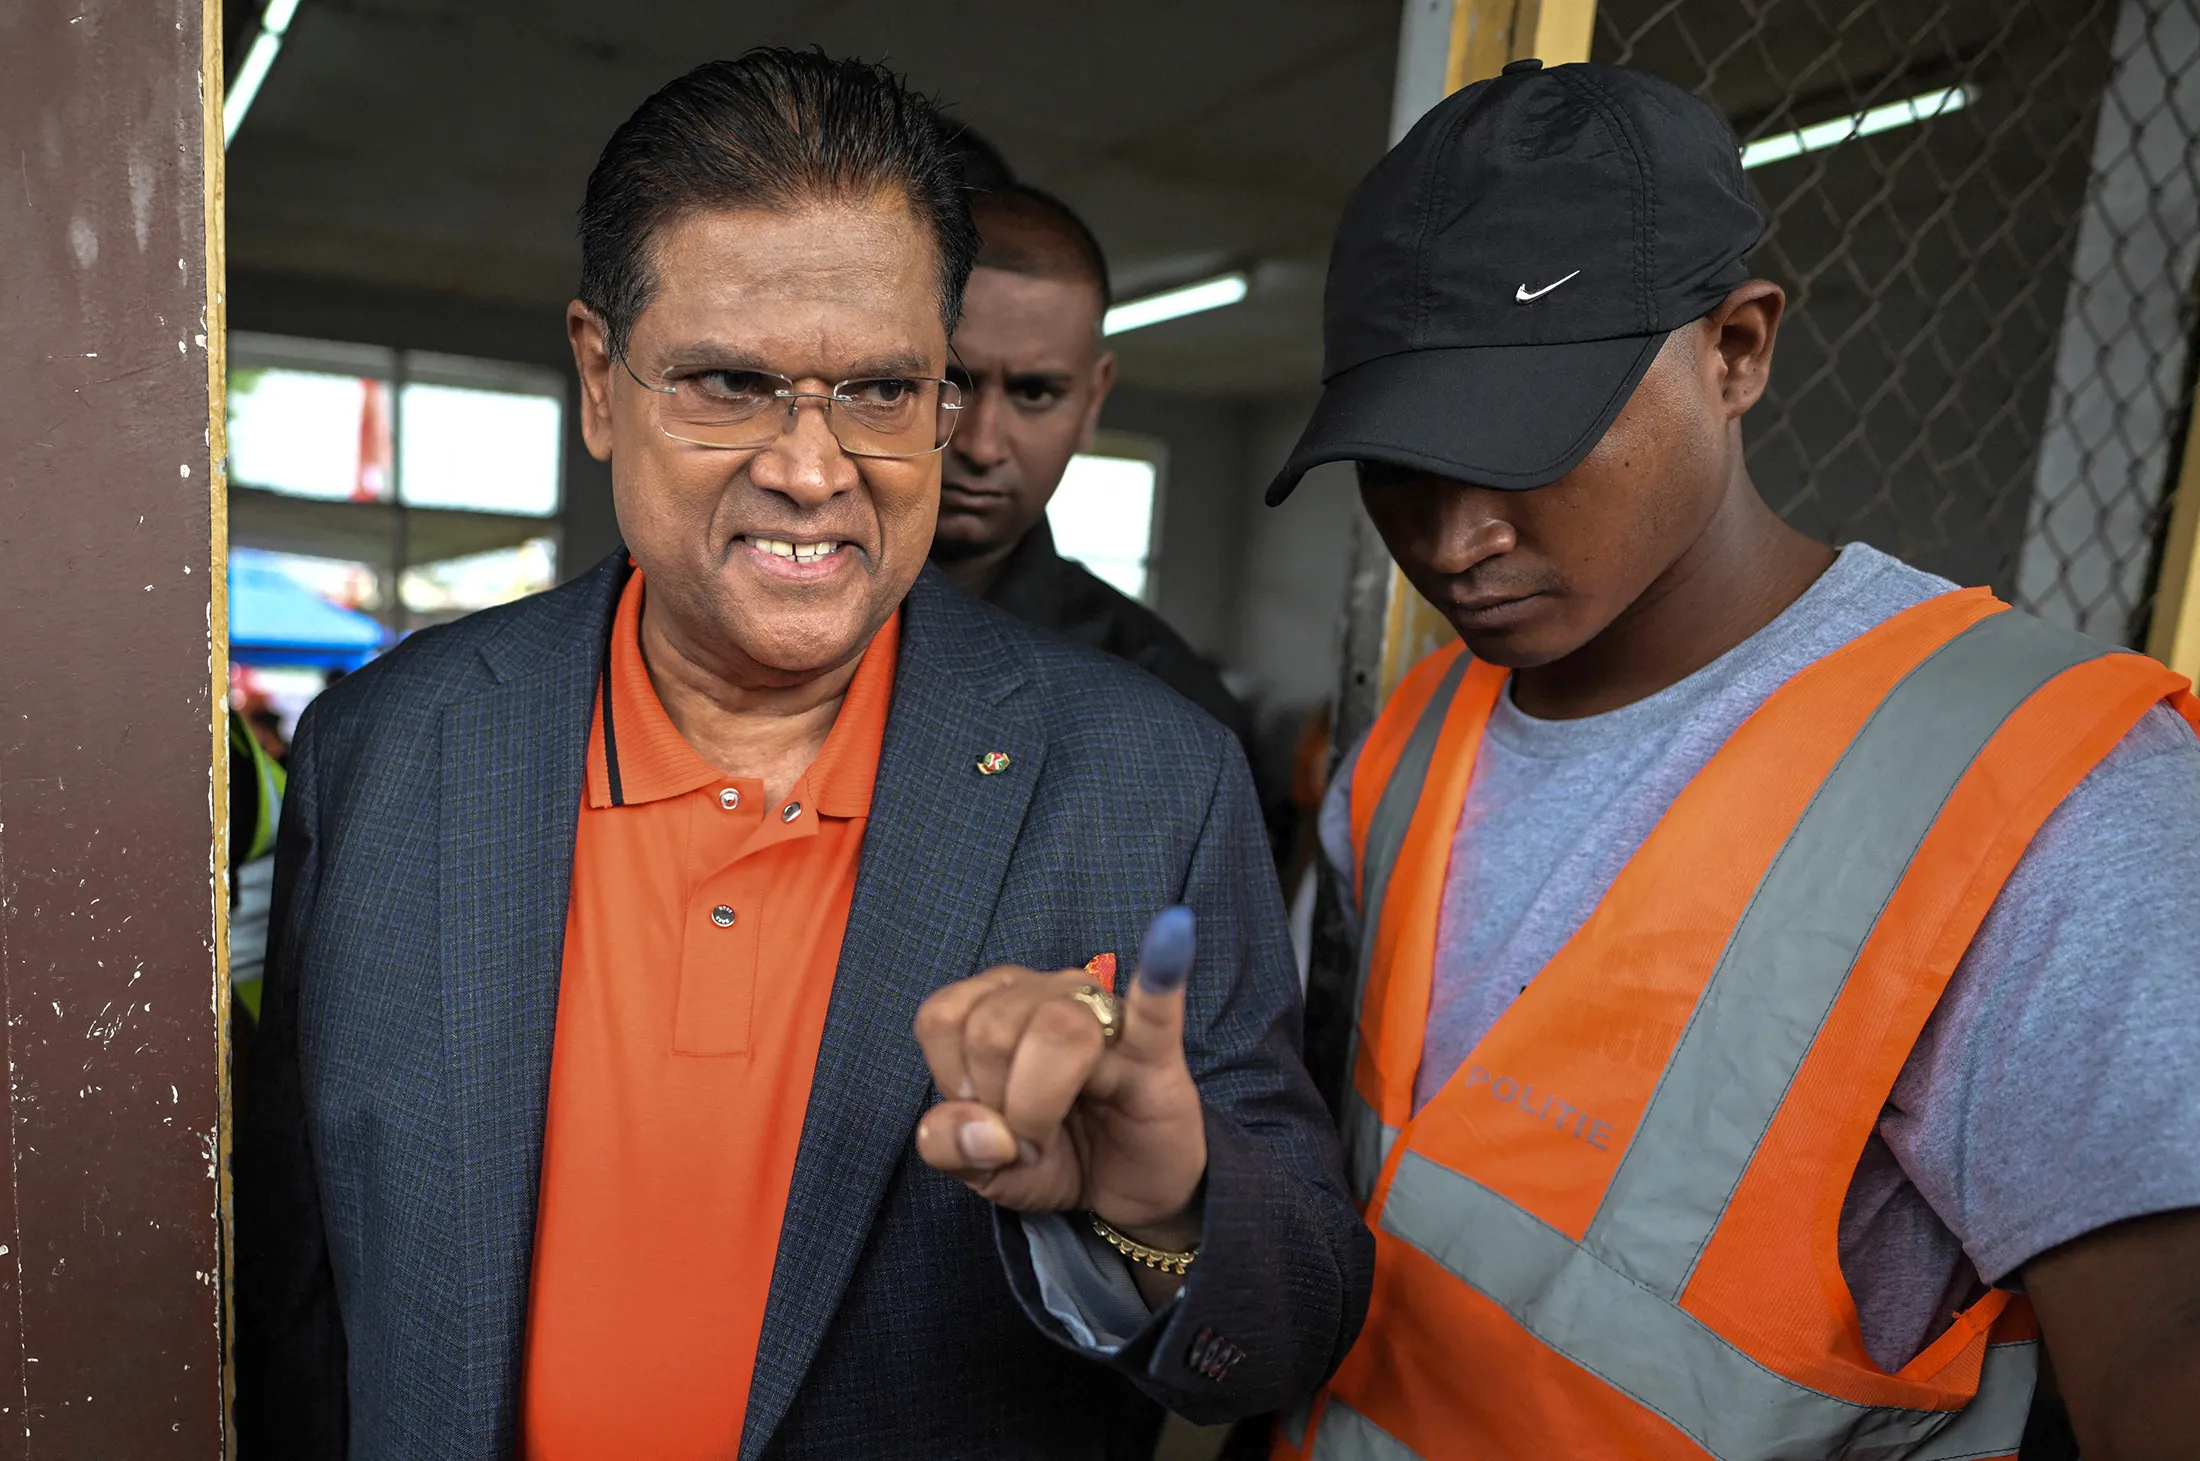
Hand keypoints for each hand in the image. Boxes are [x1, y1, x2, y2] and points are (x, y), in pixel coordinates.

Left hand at [913, 908, 1204, 1245]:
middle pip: (992, 1028)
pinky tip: (1173, 932)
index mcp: (992, 1004)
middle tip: (1029, 1137)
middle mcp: (1044, 992)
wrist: (1123, 1191)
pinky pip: (1154, 1004)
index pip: (942, 1016)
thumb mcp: (977, 1167)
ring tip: (1054, 1131)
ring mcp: (1103, 1014)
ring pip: (1056, 1028)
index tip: (984, 1120)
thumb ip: (946, 1145)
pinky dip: (1160, 973)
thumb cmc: (1050, 1157)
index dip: (953, 1082)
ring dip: (1040, 1104)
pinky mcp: (1155, 1049)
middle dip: (1000, 1105)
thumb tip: (982, 1129)